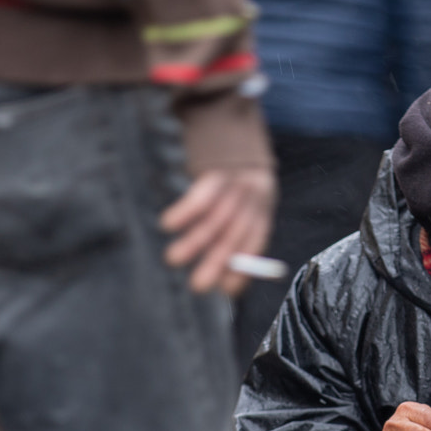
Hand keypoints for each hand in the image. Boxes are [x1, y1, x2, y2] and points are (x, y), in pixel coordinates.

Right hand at [160, 166, 275, 294]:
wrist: (233, 140)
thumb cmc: (233, 188)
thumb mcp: (242, 211)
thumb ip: (233, 243)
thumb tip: (221, 282)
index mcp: (261, 215)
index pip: (255, 246)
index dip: (242, 270)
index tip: (225, 289)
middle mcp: (252, 201)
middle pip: (235, 235)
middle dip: (216, 262)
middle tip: (197, 286)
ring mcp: (236, 186)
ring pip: (216, 219)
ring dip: (194, 241)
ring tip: (173, 259)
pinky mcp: (216, 172)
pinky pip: (202, 195)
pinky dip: (185, 211)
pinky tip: (168, 225)